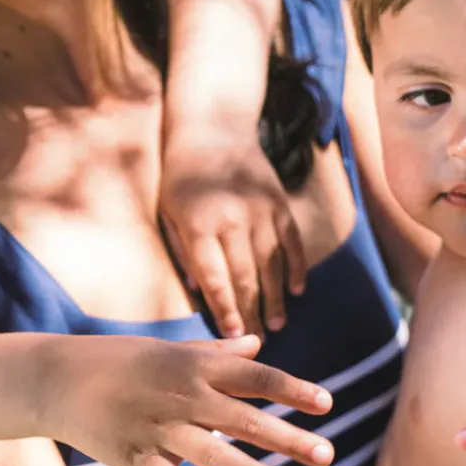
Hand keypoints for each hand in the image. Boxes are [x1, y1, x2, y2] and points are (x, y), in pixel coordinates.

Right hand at [47, 334, 332, 465]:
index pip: (255, 377)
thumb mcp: (170, 350)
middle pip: (244, 419)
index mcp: (197, 367)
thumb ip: (217, 352)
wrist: (58, 377)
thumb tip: (256, 343)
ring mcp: (159, 428)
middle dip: (287, 437)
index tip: (326, 404)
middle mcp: (183, 396)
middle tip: (327, 456)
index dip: (291, 390)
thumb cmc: (121, 361)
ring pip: (211, 454)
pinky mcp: (134, 457)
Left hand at [161, 135, 305, 339]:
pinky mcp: (279, 203)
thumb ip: (183, 251)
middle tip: (257, 339)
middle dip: (251, 312)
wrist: (213, 127)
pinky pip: (292, 242)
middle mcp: (231, 220)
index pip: (214, 278)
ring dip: (276, 298)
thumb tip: (199, 290)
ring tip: (278, 324)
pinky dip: (297, 268)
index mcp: (198, 225)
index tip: (232, 334)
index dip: (224, 309)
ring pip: (272, 265)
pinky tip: (297, 291)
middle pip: (245, 277)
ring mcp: (260, 211)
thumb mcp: (168, 213)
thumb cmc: (182, 177)